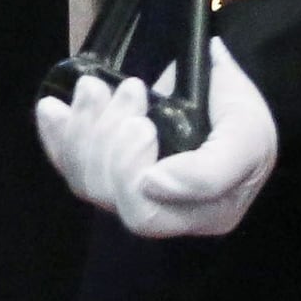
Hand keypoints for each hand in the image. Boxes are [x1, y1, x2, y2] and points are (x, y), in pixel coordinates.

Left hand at [35, 58, 278, 239]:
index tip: (142, 122)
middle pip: (110, 197)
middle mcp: (163, 210)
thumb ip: (211, 169)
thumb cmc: (241, 115)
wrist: (219, 89)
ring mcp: (129, 189)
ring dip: (84, 127)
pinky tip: (52, 108)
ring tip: (96, 86)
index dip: (129, 170)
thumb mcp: (248, 134)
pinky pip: (69, 165)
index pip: (146, 213)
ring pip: (87, 181)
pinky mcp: (106, 168)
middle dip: (106, 140)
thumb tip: (155, 184)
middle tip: (131, 90)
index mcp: (202, 212)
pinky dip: (56, 135)